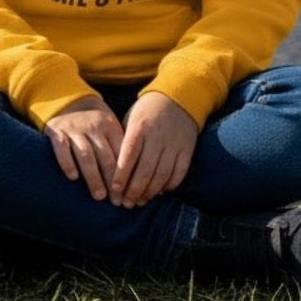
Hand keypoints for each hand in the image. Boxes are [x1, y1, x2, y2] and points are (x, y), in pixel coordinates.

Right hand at [43, 96, 122, 200]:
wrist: (69, 101)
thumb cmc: (96, 123)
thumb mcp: (110, 128)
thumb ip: (120, 147)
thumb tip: (135, 180)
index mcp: (110, 125)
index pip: (120, 153)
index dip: (124, 175)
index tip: (127, 194)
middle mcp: (93, 126)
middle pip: (105, 156)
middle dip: (111, 181)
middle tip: (115, 201)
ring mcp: (74, 128)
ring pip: (86, 155)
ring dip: (93, 177)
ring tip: (99, 196)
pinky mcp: (56, 132)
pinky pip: (62, 148)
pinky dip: (68, 163)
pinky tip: (73, 177)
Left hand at [111, 92, 196, 207]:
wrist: (177, 97)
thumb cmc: (147, 111)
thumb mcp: (131, 118)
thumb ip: (124, 141)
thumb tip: (114, 169)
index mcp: (140, 127)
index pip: (128, 156)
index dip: (121, 176)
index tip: (114, 191)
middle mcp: (157, 136)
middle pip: (145, 170)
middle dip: (134, 191)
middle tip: (126, 204)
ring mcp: (173, 143)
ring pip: (161, 175)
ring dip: (150, 192)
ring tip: (140, 201)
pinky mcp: (187, 149)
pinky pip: (179, 173)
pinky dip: (169, 185)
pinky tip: (159, 191)